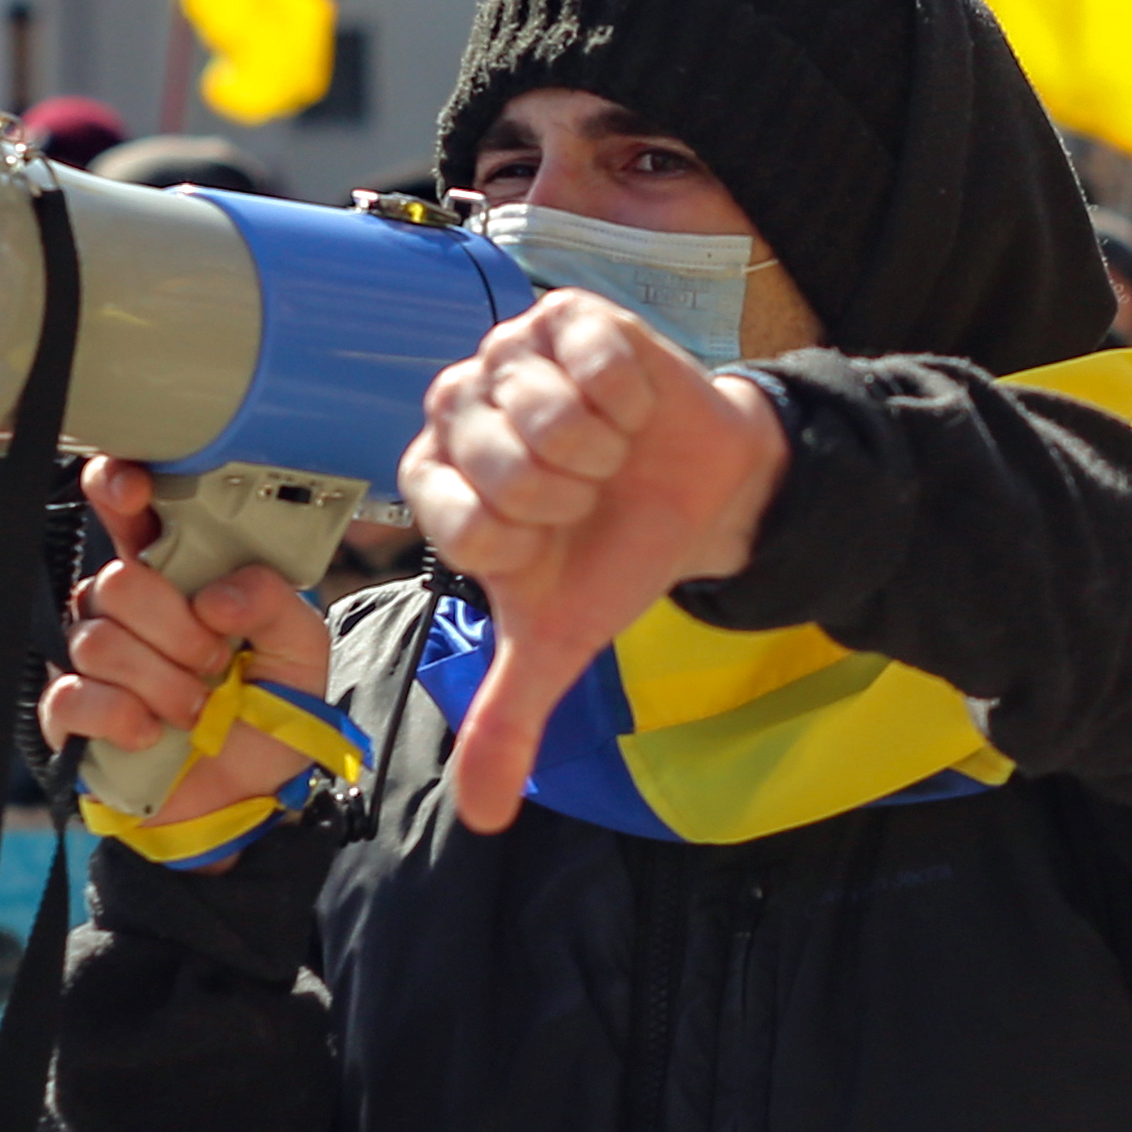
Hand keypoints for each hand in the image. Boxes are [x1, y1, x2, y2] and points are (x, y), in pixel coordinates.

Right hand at [41, 458, 338, 835]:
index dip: (118, 488)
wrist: (249, 800)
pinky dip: (123, 717)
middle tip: (214, 663)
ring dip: (163, 683)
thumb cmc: (268, 716)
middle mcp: (124, 610)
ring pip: (99, 641)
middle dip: (176, 630)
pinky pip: (73, 695)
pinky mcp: (70, 714)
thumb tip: (214, 596)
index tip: (132, 489)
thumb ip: (276, 603)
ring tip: (196, 709)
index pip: (128, 512)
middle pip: (117, 582)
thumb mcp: (301, 651)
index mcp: (175, 577)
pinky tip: (153, 733)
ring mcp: (91, 660)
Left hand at [397, 289, 794, 835]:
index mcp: (434, 481)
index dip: (530, 542)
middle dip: (571, 498)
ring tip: (608, 453)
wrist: (698, 488)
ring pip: (549, 415)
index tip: (551, 540)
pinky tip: (629, 410)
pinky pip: (595, 364)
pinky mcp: (567, 316)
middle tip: (587, 495)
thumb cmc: (612, 553)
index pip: (466, 523)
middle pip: (507, 467)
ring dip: (602, 449)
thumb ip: (507, 718)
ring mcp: (507, 352)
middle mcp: (455, 407)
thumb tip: (483, 816)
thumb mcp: (560, 639)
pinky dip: (630, 400)